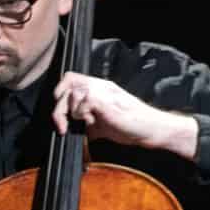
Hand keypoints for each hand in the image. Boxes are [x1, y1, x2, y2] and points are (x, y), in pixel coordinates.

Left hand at [52, 73, 194, 157]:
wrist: (151, 129)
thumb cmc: (131, 126)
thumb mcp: (103, 124)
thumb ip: (88, 121)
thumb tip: (71, 130)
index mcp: (98, 88)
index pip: (70, 78)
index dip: (60, 93)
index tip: (60, 115)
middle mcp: (100, 86)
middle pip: (67, 83)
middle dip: (59, 107)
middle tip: (63, 126)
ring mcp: (104, 92)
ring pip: (73, 93)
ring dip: (71, 113)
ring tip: (82, 125)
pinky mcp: (107, 101)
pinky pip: (83, 102)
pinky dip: (81, 115)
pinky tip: (91, 123)